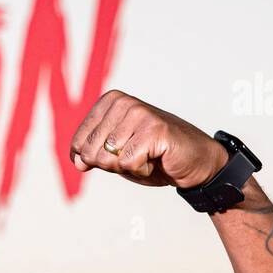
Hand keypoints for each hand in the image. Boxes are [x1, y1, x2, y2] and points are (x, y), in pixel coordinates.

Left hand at [69, 90, 228, 188]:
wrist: (194, 162)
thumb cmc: (153, 157)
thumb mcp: (114, 155)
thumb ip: (92, 154)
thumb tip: (78, 161)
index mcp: (109, 102)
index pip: (78, 143)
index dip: (96, 160)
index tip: (122, 151)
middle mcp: (122, 102)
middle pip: (91, 152)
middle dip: (112, 164)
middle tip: (137, 154)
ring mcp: (139, 113)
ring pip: (108, 158)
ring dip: (127, 167)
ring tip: (148, 155)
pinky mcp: (153, 129)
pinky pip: (127, 163)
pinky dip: (141, 170)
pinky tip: (157, 159)